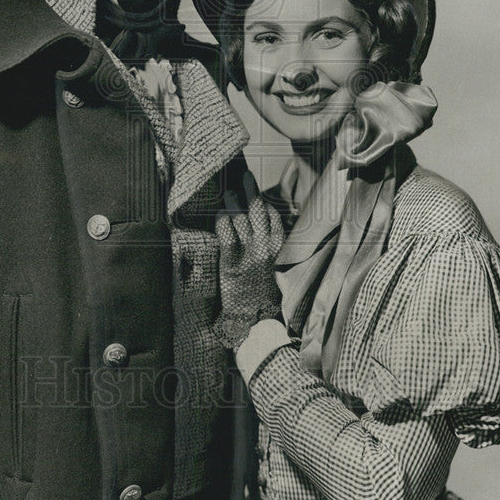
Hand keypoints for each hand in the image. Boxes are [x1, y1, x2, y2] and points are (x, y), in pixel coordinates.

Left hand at [213, 171, 284, 350]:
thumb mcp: (277, 271)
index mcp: (279, 249)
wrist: (254, 321)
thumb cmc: (266, 297)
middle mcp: (265, 247)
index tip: (259, 194)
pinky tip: (220, 214)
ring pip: (240, 217)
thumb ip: (275, 250)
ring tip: (229, 193)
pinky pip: (226, 231)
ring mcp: (248, 252)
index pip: (274, 217)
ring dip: (233, 201)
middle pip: (258, 209)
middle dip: (251, 190)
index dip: (265, 202)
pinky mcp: (230, 260)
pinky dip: (222, 219)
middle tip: (245, 177)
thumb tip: (270, 232)